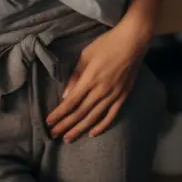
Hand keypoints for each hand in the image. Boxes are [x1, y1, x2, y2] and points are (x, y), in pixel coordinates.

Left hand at [46, 17, 150, 142]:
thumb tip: (66, 96)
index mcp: (89, 79)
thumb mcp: (86, 55)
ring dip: (79, 129)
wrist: (132, 42)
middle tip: (53, 135)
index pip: (70, 102)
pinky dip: (101, 126)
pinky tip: (92, 133)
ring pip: (93, 118)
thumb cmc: (106, 44)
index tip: (49, 122)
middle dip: (65, 125)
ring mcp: (113, 96)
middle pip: (80, 113)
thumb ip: (75, 76)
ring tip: (68, 138)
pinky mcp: (123, 97)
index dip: (59, 114)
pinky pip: (111, 115)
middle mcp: (100, 91)